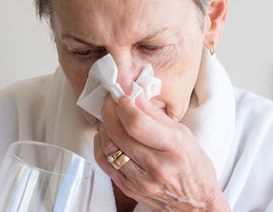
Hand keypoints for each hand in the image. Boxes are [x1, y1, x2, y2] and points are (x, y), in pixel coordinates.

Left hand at [94, 94, 230, 210]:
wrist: (195, 203)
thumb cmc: (193, 166)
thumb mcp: (183, 133)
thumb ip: (155, 114)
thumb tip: (135, 95)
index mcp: (173, 147)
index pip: (137, 123)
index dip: (124, 106)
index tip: (123, 97)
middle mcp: (156, 166)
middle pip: (118, 133)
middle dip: (109, 112)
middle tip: (111, 103)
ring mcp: (141, 181)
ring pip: (108, 147)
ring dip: (104, 127)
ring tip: (111, 118)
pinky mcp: (129, 189)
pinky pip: (104, 163)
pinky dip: (101, 145)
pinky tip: (107, 136)